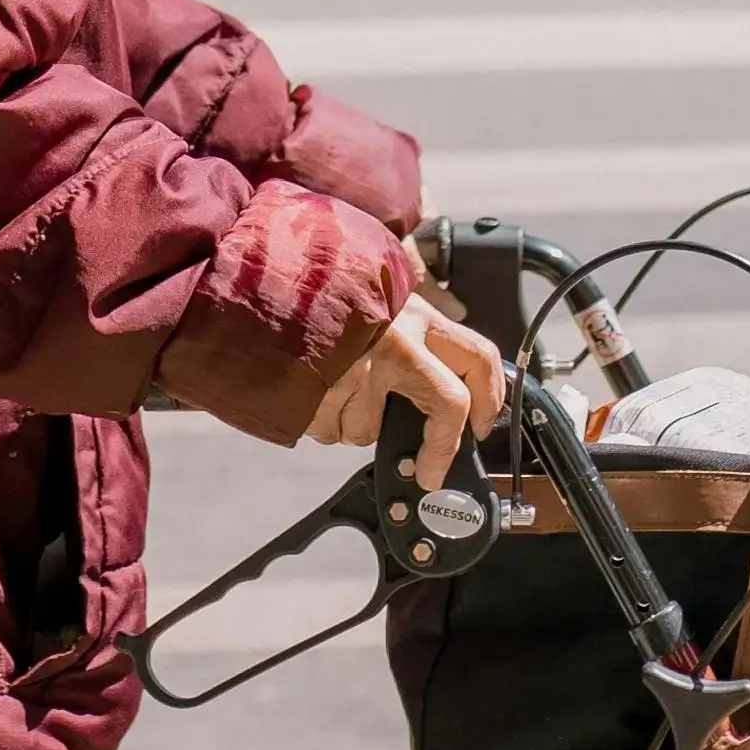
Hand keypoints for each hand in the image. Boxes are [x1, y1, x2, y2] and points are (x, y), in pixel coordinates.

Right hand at [302, 292, 505, 487]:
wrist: (259, 278)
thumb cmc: (322, 285)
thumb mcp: (379, 291)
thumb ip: (415, 323)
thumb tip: (453, 348)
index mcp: (415, 314)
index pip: (477, 358)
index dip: (490, 398)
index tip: (481, 426)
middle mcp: (395, 341)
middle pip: (446, 406)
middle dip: (442, 449)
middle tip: (429, 471)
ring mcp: (358, 369)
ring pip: (374, 428)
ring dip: (356, 422)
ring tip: (336, 389)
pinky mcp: (323, 392)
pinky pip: (331, 430)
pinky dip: (322, 420)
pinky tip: (313, 390)